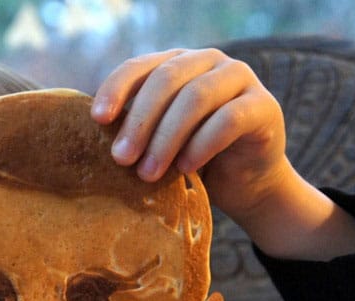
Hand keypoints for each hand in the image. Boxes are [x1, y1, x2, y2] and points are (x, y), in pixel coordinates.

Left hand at [91, 48, 289, 223]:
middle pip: (166, 79)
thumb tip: (90, 136)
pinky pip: (228, 119)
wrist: (243, 183)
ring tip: (148, 173)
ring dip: (166, 138)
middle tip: (120, 159)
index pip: (139, 66)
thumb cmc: (189, 161)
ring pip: (195, 98)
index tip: (96, 120)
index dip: (116, 89)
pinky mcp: (264, 105)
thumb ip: (135, 130)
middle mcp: (207, 62)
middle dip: (139, 121)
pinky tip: (186, 168)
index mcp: (175, 64)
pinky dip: (201, 145)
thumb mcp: (156, 142)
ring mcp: (239, 78)